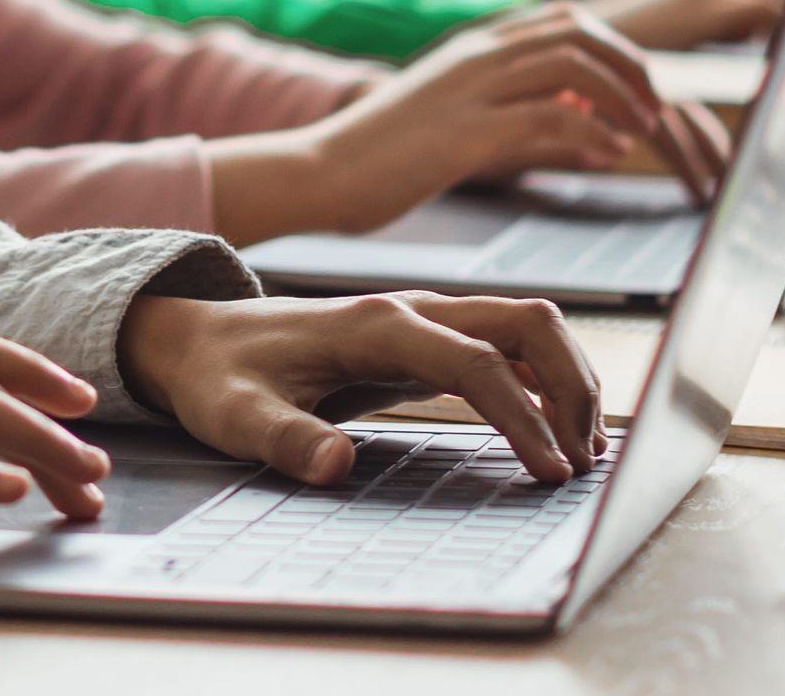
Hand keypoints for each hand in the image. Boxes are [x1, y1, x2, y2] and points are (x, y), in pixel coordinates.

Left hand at [115, 291, 605, 487]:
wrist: (198, 338)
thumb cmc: (218, 378)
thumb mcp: (234, 417)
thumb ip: (284, 440)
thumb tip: (335, 467)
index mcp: (377, 325)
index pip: (476, 364)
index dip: (522, 417)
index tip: (551, 474)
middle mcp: (414, 310)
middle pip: (527, 322)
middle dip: (572, 386)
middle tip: (586, 462)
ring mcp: (426, 319)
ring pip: (529, 326)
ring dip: (569, 380)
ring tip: (584, 453)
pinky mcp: (428, 339)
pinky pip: (509, 346)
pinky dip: (546, 380)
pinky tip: (555, 431)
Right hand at [206, 6, 729, 243]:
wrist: (317, 172)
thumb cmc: (381, 157)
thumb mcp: (455, 122)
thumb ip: (515, 113)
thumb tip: (582, 125)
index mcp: (473, 49)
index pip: (563, 20)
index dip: (615, 47)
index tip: (640, 85)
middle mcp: (476, 56)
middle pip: (578, 31)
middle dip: (630, 65)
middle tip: (656, 106)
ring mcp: (470, 89)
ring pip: (571, 64)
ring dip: (620, 94)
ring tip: (643, 127)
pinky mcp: (465, 132)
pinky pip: (547, 117)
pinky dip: (590, 133)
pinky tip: (608, 154)